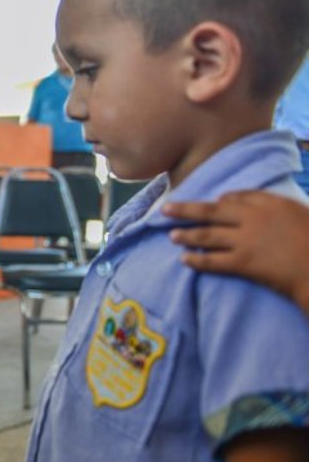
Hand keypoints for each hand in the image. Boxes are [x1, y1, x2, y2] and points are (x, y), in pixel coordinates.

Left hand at [165, 191, 308, 312]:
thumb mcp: (300, 212)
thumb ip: (273, 205)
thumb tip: (238, 200)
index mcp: (270, 203)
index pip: (237, 197)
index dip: (220, 201)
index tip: (211, 202)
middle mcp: (253, 219)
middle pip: (211, 212)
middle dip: (186, 210)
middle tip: (165, 209)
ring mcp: (246, 241)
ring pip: (208, 236)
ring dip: (187, 235)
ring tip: (172, 235)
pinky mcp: (244, 263)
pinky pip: (213, 261)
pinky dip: (197, 260)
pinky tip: (184, 259)